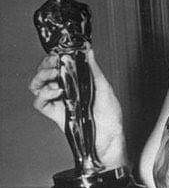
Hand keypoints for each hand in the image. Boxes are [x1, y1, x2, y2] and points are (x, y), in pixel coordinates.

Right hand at [28, 49, 126, 167]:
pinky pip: (40, 102)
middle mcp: (65, 91)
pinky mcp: (56, 114)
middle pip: (44, 74)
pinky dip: (45, 94)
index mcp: (76, 83)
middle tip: (56, 62)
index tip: (59, 54)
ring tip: (54, 75)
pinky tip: (58, 91)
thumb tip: (89, 51)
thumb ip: (94, 70)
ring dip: (42, 76)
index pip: (57, 66)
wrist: (110, 136)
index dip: (54, 58)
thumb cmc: (110, 115)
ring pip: (37, 86)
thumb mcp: (104, 87)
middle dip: (46, 64)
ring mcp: (59, 102)